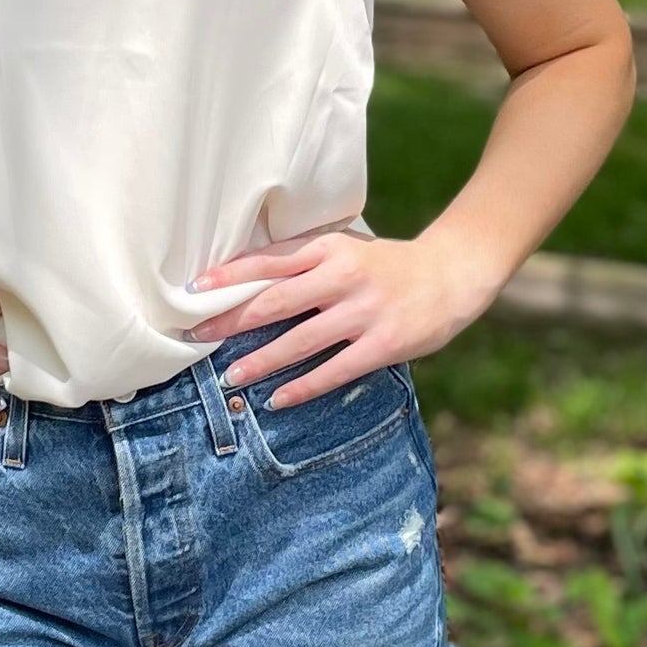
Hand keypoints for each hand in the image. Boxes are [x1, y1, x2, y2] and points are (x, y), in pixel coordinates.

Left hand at [191, 228, 494, 407]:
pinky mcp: (382, 343)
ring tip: (231, 375)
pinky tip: (277, 399)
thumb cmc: (386, 264)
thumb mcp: (345, 248)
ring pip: (299, 340)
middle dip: (231, 320)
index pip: (269, 260)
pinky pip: (333, 370)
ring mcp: (362, 311)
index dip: (230, 275)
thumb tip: (246, 279)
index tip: (196, 291)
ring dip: (261, 360)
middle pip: (274, 300)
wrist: (451, 274)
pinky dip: (302, 387)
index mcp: (329, 248)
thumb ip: (305, 260)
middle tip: (197, 336)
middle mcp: (341, 276)